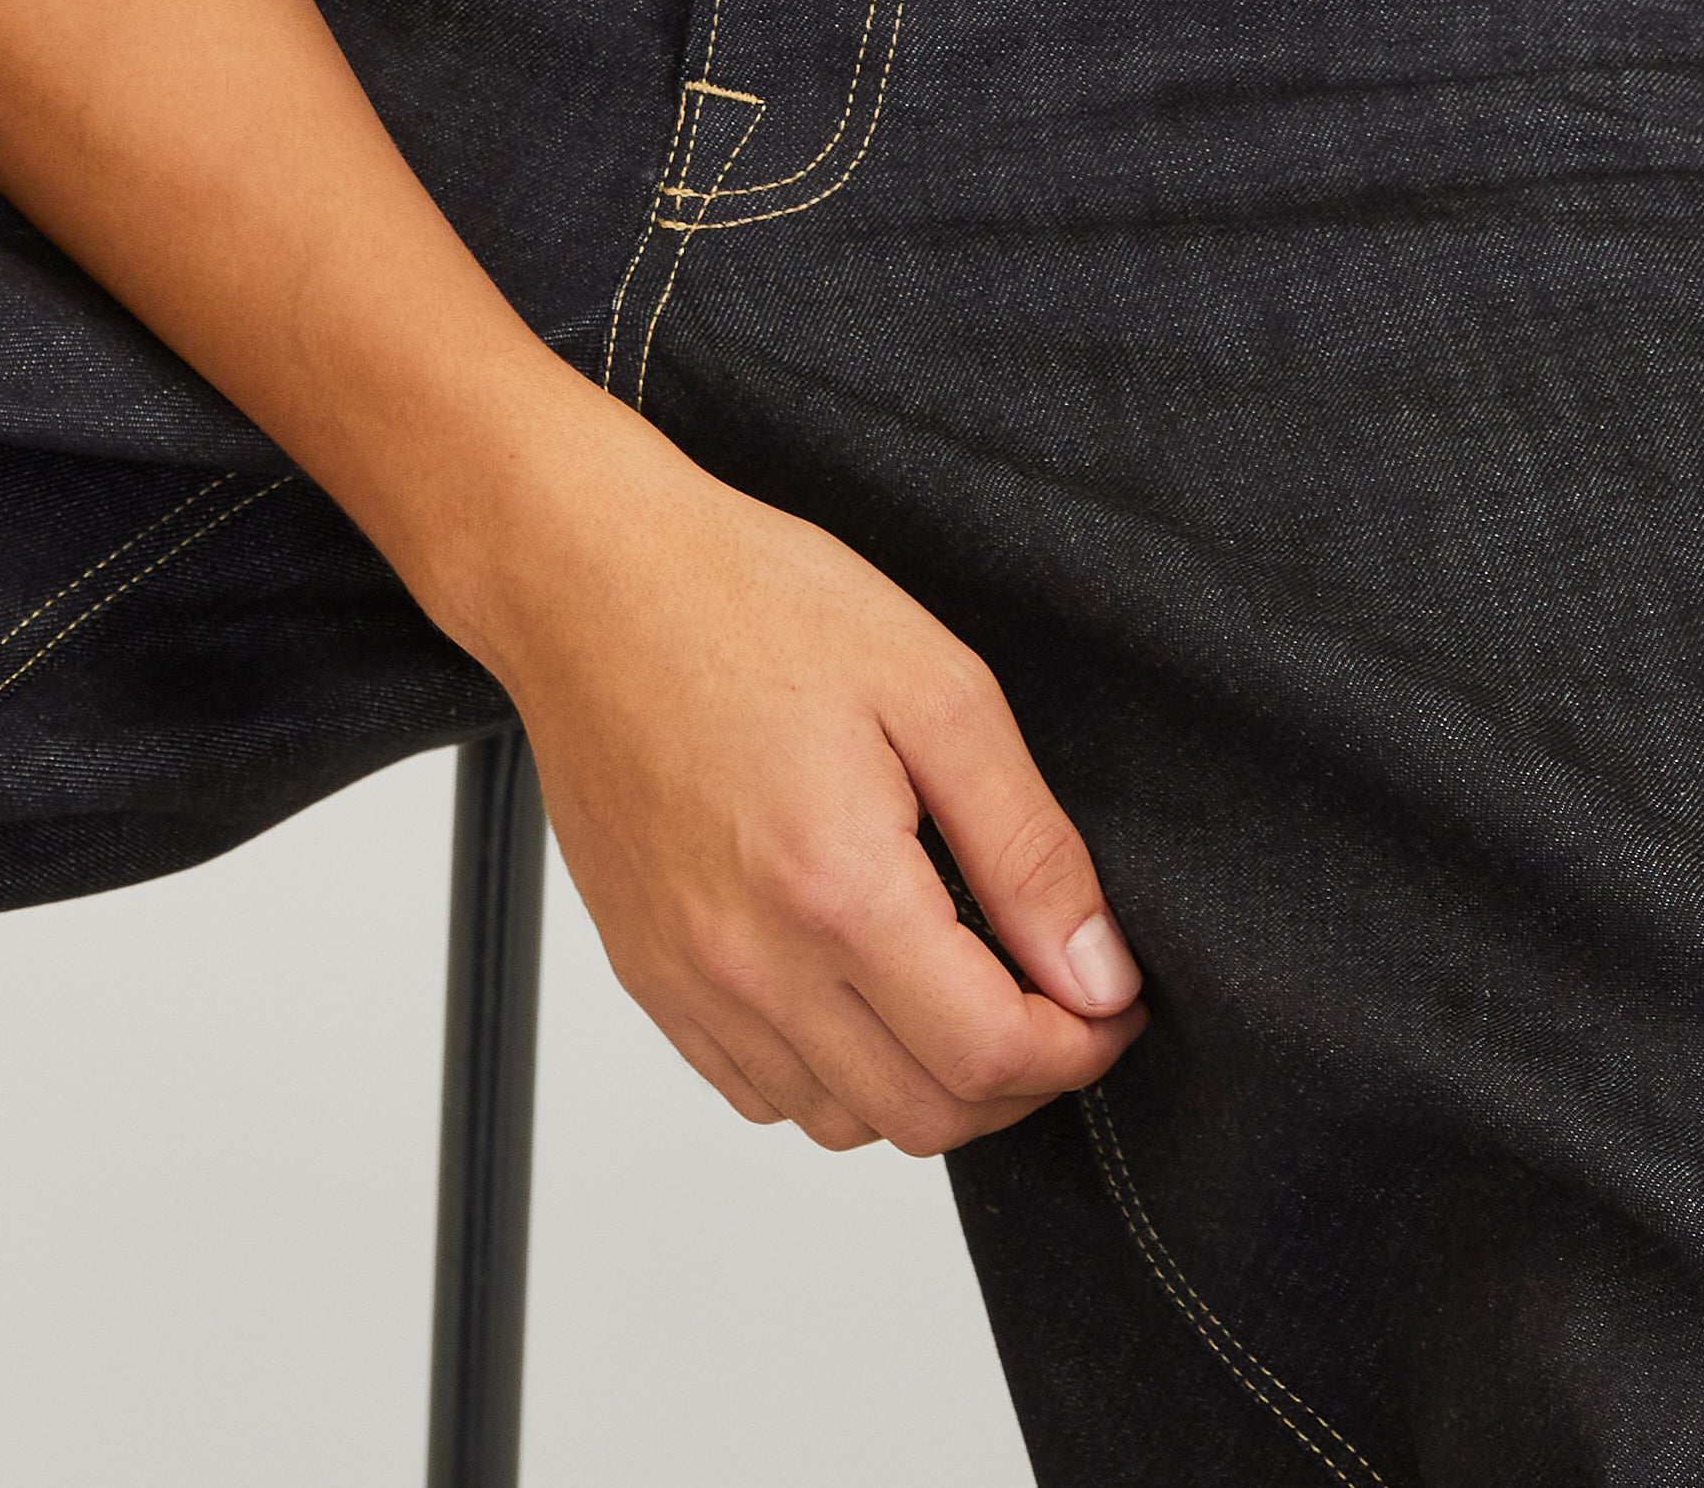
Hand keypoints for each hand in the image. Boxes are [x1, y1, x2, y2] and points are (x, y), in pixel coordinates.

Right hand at [468, 406, 1143, 1152]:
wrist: (589, 582)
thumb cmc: (750, 602)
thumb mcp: (937, 688)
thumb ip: (1027, 848)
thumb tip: (1098, 972)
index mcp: (837, 886)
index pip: (989, 1056)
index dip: (1080, 1049)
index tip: (1114, 1005)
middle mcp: (752, 961)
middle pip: (923, 1117)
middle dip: (1020, 1079)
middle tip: (1060, 999)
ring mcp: (689, 981)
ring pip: (840, 1122)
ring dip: (926, 1084)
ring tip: (963, 990)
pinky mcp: (649, 976)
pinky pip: (757, 1092)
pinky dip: (833, 1076)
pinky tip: (862, 989)